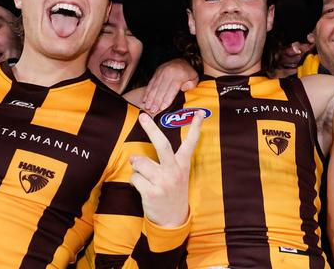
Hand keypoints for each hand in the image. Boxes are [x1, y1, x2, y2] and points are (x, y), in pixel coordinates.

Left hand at [129, 111, 203, 227]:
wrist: (173, 220)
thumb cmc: (173, 192)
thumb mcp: (177, 175)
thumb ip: (160, 163)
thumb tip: (134, 156)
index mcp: (182, 165)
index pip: (191, 143)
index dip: (196, 127)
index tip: (199, 113)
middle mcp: (174, 171)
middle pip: (162, 145)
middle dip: (151, 129)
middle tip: (143, 116)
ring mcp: (163, 182)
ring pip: (140, 163)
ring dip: (137, 168)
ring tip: (145, 177)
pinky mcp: (151, 193)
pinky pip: (134, 178)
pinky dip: (134, 181)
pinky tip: (142, 187)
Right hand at [141, 59, 198, 114]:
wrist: (180, 60)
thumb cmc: (188, 72)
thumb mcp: (195, 77)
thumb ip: (191, 85)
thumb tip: (183, 89)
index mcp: (179, 76)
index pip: (172, 90)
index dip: (166, 100)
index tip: (162, 108)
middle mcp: (169, 73)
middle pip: (161, 90)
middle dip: (156, 101)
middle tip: (152, 110)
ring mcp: (161, 72)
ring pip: (154, 87)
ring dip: (150, 98)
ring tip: (148, 107)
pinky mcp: (156, 72)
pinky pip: (151, 83)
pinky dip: (147, 92)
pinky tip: (145, 99)